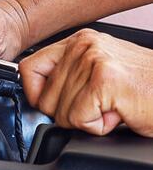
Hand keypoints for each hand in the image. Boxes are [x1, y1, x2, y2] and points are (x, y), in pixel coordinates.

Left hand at [19, 29, 152, 136]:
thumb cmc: (143, 90)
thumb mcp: (97, 76)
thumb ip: (66, 79)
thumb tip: (36, 97)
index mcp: (79, 42)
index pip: (29, 69)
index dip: (36, 95)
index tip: (54, 104)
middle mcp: (84, 45)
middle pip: (43, 98)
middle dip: (69, 113)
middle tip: (100, 105)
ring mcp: (93, 60)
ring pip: (60, 113)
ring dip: (88, 120)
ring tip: (112, 107)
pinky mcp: (104, 80)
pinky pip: (78, 120)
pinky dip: (98, 127)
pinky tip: (117, 114)